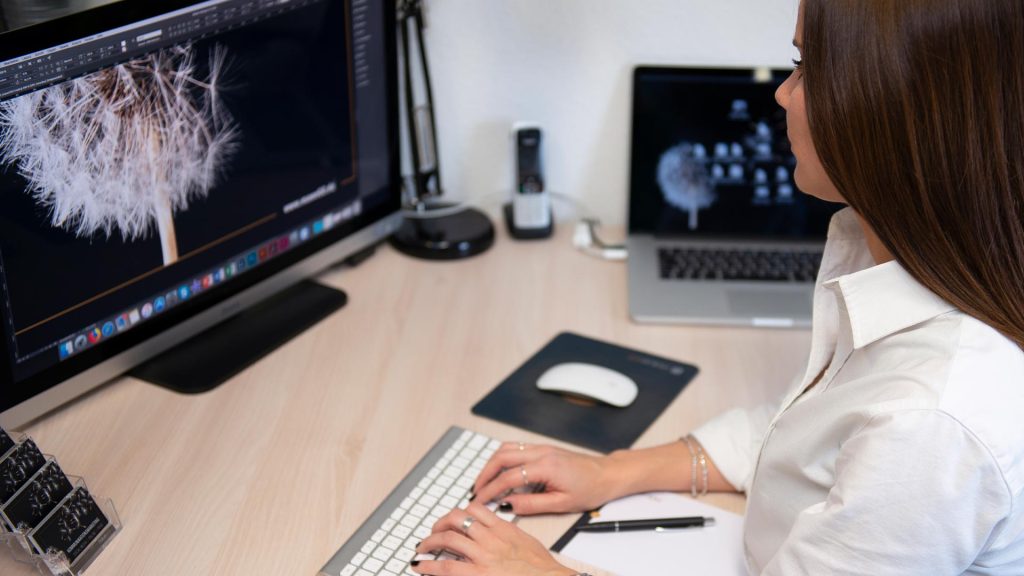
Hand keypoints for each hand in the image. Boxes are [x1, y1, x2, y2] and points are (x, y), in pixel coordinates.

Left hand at [411, 502, 574, 575]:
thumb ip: (509, 534)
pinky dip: (430, 565)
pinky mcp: (477, 574)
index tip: (453, 517)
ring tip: (423, 546)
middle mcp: (490, 539)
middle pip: (457, 519)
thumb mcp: (526, 542)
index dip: (459, 511)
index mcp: (503, 528)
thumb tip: (499, 531)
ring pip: (448, 539)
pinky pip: (447, 566)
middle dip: (440, 523)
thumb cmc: (542, 568)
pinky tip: (421, 566)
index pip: (475, 509)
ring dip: (430, 541)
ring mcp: (483, 556)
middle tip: (434, 530)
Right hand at [471, 442, 618, 514]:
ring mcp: (541, 447)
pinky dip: (502, 458)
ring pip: (506, 449)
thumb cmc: (589, 489)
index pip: (508, 477)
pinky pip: (515, 448)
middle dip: (484, 473)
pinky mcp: (543, 448)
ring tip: (484, 482)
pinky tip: (499, 471)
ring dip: (491, 464)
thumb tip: (507, 505)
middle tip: (476, 490)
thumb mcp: (561, 504)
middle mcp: (541, 452)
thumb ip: (531, 504)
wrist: (606, 474)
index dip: (491, 490)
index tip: (480, 501)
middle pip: (501, 457)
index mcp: (545, 466)